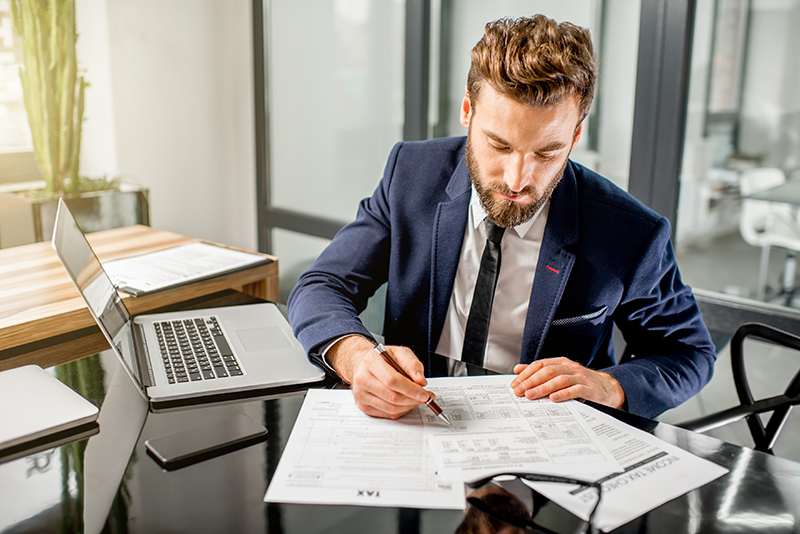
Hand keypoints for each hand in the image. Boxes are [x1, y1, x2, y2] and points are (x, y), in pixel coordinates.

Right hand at [327, 336, 432, 418]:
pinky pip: (387, 414)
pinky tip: (406, 402)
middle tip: (425, 397)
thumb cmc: (383, 359)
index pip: (392, 380)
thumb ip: (412, 364)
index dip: (410, 389)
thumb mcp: (400, 353)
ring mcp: (361, 394)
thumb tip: (420, 381)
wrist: (364, 365)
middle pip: (392, 397)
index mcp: (370, 361)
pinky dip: (401, 410)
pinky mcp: (363, 406)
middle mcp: (362, 378)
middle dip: (413, 399)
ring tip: (417, 399)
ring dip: (409, 406)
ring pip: (391, 408)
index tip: (424, 394)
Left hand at [510, 357, 624, 408]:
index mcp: (561, 363)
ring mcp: (580, 377)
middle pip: (547, 371)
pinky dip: (563, 394)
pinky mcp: (590, 389)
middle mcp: (570, 368)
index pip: (539, 365)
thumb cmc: (582, 382)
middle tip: (519, 391)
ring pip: (559, 379)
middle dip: (531, 381)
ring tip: (531, 395)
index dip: (526, 374)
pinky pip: (575, 390)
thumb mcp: (560, 374)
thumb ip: (540, 371)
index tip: (514, 384)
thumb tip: (518, 369)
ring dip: (543, 388)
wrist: (609, 389)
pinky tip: (554, 399)